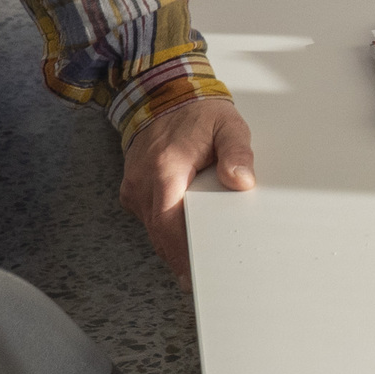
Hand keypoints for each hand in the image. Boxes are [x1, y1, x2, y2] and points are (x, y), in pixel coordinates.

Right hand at [120, 96, 256, 284]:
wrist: (164, 94)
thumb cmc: (197, 113)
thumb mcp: (228, 126)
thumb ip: (238, 153)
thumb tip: (241, 181)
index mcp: (166, 169)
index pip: (170, 225)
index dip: (182, 255)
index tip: (196, 276)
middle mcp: (144, 181)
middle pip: (160, 235)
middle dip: (181, 258)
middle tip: (205, 279)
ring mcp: (134, 186)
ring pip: (153, 230)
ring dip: (173, 245)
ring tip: (199, 263)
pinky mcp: (133, 189)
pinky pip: (149, 218)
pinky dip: (165, 228)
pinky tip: (185, 235)